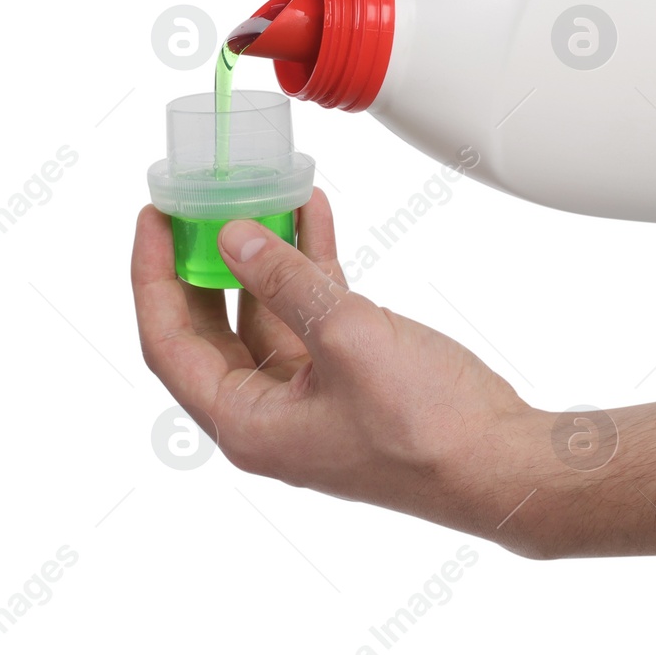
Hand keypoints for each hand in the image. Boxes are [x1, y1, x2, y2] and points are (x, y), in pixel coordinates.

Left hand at [132, 190, 547, 544]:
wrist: (501, 463)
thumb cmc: (427, 428)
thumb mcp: (347, 339)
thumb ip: (286, 283)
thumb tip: (234, 237)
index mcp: (246, 425)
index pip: (170, 343)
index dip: (154, 277)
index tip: (154, 218)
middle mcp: (267, 415)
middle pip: (210, 327)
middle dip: (203, 261)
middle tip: (194, 202)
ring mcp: (309, 396)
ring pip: (264, 313)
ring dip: (264, 254)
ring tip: (260, 191)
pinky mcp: (348, 378)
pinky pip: (312, 313)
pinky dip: (310, 267)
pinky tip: (313, 215)